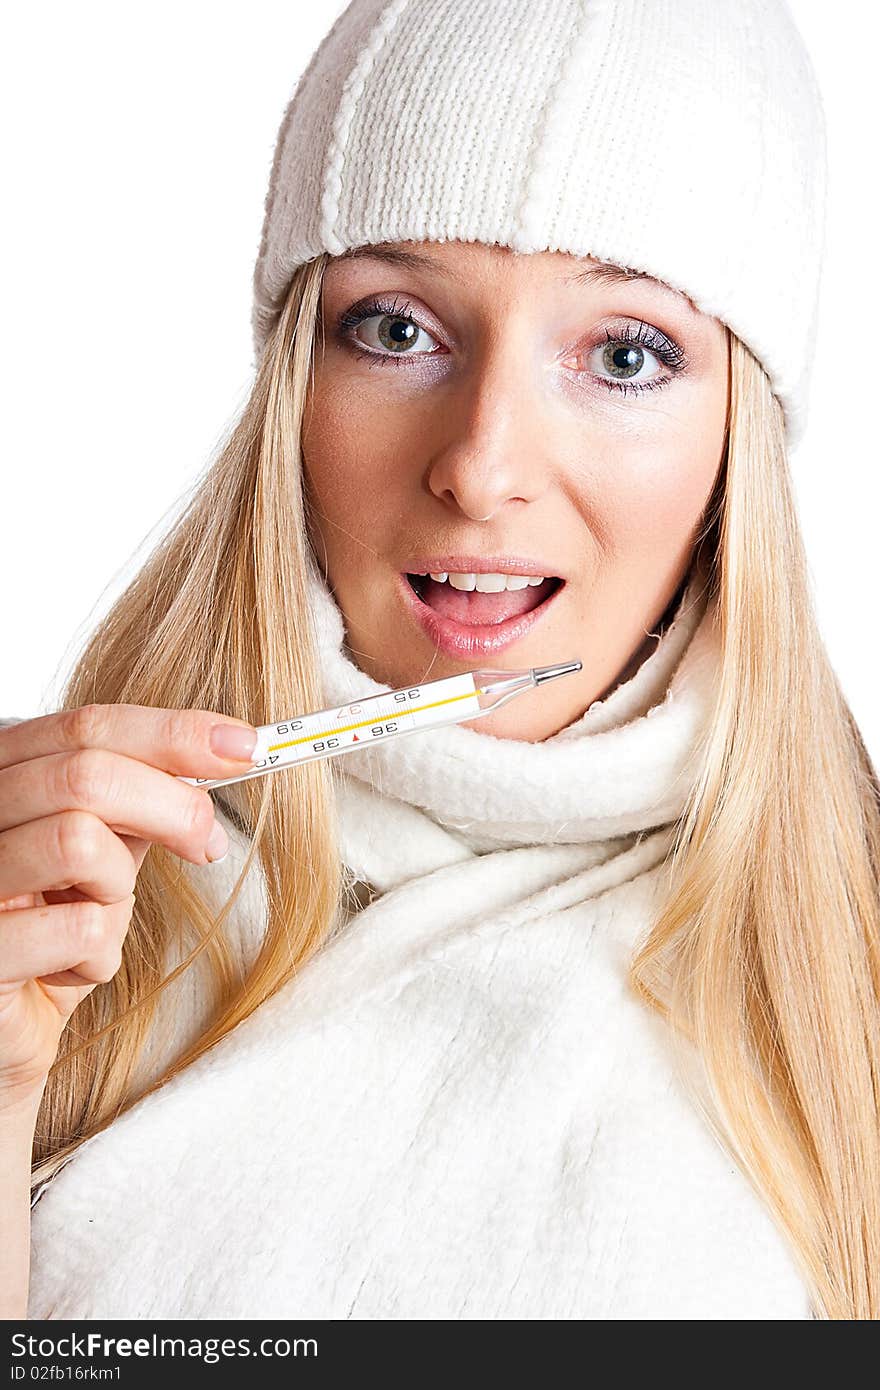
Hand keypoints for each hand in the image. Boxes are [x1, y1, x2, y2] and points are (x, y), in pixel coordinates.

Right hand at [0, 704, 257, 1109]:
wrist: (6, 1030)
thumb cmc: (51, 933)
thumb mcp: (100, 853)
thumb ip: (136, 801)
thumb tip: (222, 750)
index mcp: (0, 774)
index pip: (86, 726)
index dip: (173, 733)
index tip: (243, 748)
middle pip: (87, 774)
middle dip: (172, 806)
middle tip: (207, 842)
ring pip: (78, 840)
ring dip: (119, 887)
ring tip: (105, 914)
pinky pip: (76, 929)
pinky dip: (101, 954)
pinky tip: (77, 968)